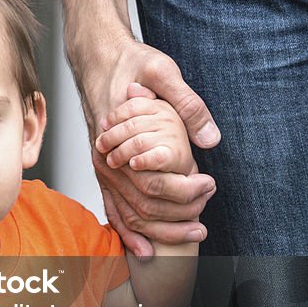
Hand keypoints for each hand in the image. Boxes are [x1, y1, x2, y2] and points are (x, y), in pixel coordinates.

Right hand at [73, 37, 217, 256]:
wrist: (97, 57)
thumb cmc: (129, 64)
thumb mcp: (163, 72)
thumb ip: (187, 104)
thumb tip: (210, 137)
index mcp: (121, 140)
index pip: (153, 182)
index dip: (184, 193)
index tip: (209, 188)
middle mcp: (106, 160)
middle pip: (140, 206)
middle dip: (174, 220)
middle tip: (204, 223)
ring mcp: (102, 168)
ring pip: (126, 214)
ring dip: (156, 232)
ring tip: (188, 237)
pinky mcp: (103, 170)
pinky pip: (112, 208)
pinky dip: (127, 232)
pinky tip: (144, 248)